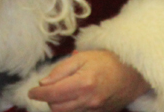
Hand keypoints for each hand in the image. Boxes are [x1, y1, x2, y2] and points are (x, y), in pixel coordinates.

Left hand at [27, 50, 150, 111]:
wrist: (132, 72)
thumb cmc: (105, 60)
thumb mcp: (81, 57)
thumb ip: (60, 70)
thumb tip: (43, 83)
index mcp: (82, 83)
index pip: (52, 94)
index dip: (38, 94)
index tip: (31, 92)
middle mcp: (88, 100)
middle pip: (57, 108)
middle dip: (47, 99)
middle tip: (46, 89)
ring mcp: (95, 110)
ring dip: (58, 104)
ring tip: (58, 92)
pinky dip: (70, 108)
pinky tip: (72, 97)